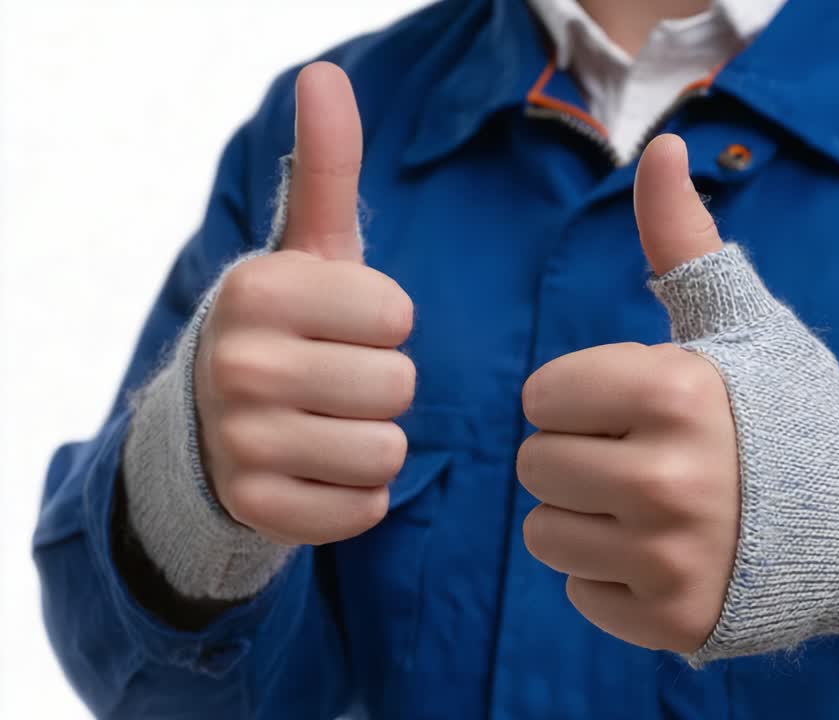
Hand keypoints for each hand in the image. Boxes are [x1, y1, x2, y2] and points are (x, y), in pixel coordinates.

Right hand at [194, 62, 414, 545]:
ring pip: (386, 452)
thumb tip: (325, 75)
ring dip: (373, 442)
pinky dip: (356, 496)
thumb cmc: (290, 328)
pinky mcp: (257, 510)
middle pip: (398, 388)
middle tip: (335, 381)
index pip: (398, 318)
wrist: (211, 423)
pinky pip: (363, 510)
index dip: (385, 326)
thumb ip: (328, 169)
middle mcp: (240, 365)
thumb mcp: (309, 251)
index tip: (343, 328)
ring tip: (328, 424)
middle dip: (383, 386)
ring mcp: (241, 444)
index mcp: (260, 291)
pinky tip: (318, 470)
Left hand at [518, 135, 738, 653]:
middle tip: (642, 457)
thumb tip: (660, 145)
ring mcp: (671, 558)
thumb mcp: (742, 324)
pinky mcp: (672, 621)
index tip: (629, 405)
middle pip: (537, 466)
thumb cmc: (790, 412)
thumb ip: (682, 243)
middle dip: (578, 456)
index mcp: (674, 393)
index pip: (543, 397)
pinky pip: (580, 594)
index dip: (579, 397)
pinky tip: (664, 554)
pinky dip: (611, 577)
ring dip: (585, 518)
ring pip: (545, 533)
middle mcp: (669, 480)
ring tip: (650, 506)